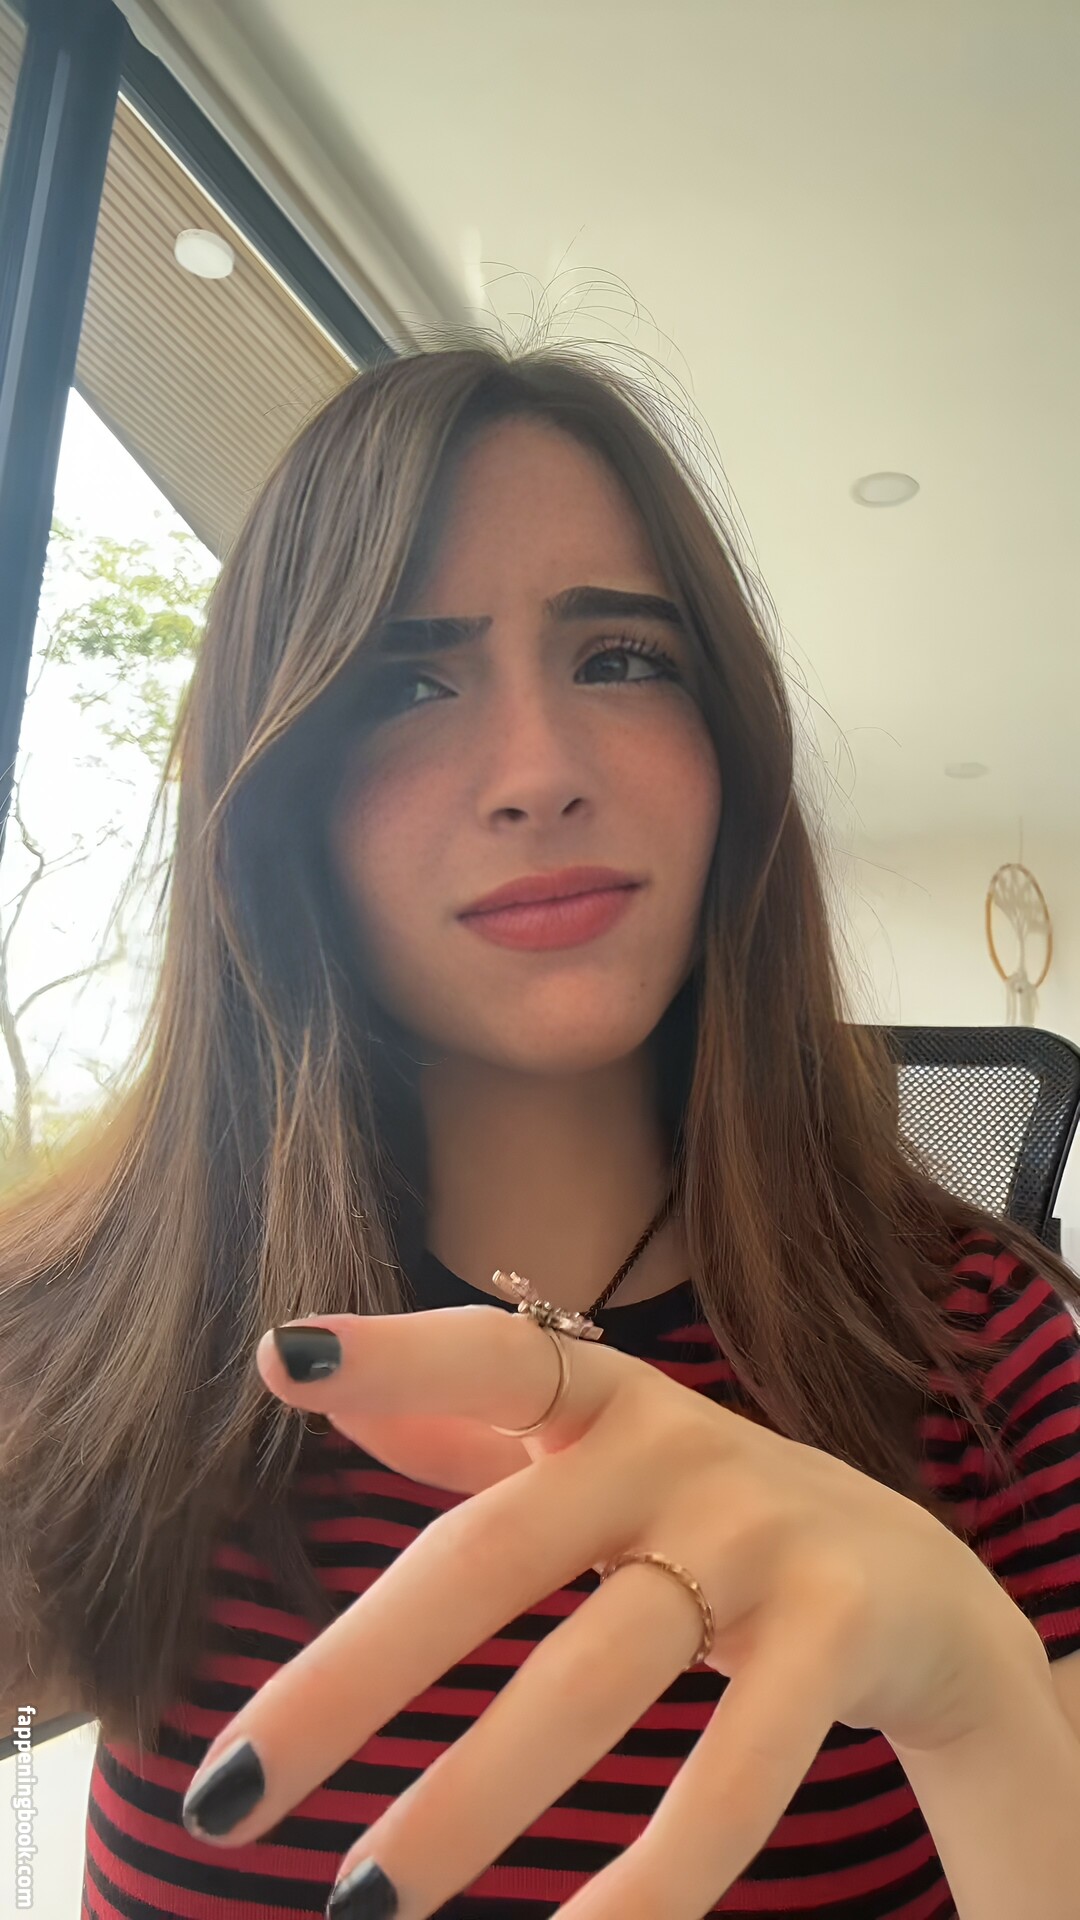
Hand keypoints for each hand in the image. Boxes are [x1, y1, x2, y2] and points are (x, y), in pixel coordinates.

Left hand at [182, 1303, 1046, 1917]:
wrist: (924, 1588)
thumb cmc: (713, 1521)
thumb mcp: (602, 1454)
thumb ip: (463, 1422)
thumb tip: (307, 1373)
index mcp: (609, 1402)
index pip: (496, 1355)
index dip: (396, 1353)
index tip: (278, 1361)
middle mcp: (679, 1451)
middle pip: (491, 1558)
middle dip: (350, 1679)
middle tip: (224, 1801)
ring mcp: (762, 1537)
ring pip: (590, 1683)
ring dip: (466, 1802)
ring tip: (359, 1907)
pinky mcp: (838, 1632)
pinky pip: (732, 1774)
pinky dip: (653, 1873)